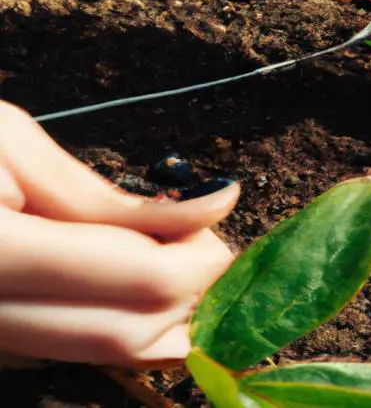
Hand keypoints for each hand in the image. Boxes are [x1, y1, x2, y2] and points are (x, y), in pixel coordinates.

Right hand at [0, 102, 236, 366]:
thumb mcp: (9, 142)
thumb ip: (105, 194)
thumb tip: (215, 203)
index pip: (138, 278)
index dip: (201, 256)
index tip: (224, 214)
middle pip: (129, 334)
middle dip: (195, 292)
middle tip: (209, 237)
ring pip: (109, 354)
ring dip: (171, 314)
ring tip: (180, 251)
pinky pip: (79, 348)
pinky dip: (132, 320)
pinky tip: (141, 273)